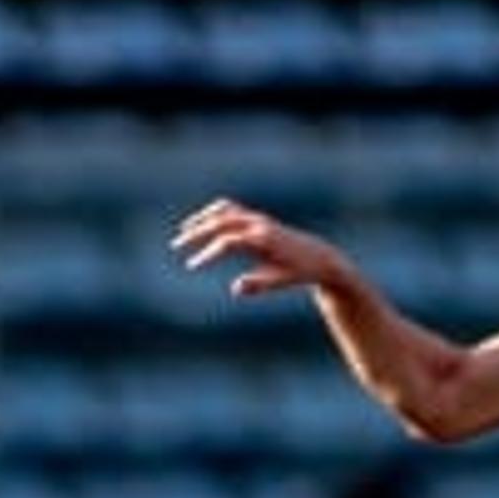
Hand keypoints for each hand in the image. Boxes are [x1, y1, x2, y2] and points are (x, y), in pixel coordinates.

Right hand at [171, 198, 349, 297]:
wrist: (320, 258)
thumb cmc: (300, 273)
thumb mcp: (282, 281)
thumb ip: (259, 284)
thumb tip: (236, 288)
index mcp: (263, 240)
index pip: (227, 242)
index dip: (207, 254)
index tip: (192, 265)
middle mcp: (259, 225)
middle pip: (219, 222)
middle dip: (196, 233)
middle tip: (177, 247)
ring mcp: (258, 219)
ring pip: (223, 211)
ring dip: (202, 219)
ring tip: (184, 233)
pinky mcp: (258, 218)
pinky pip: (231, 209)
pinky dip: (214, 214)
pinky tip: (203, 225)